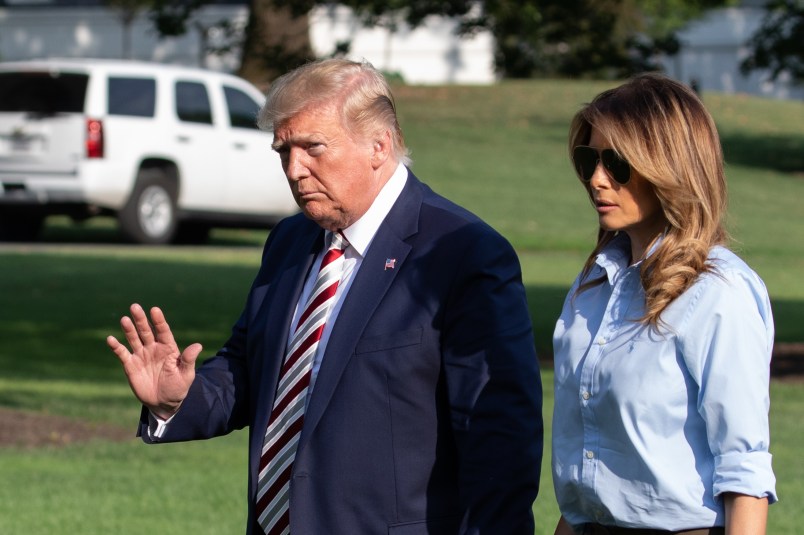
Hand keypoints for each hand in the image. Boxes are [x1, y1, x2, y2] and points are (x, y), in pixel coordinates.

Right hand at [107, 304, 201, 418]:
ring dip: (129, 329)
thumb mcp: (186, 375)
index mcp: (168, 348)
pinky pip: (122, 353)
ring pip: (134, 339)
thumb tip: (198, 346)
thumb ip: (188, 360)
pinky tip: (110, 339)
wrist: (164, 402)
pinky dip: (116, 346)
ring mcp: (141, 355)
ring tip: (124, 319)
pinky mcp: (130, 365)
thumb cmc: (178, 387)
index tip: (155, 310)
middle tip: (135, 307)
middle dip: (141, 319)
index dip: (159, 321)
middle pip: (146, 331)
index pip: (163, 331)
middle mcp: (154, 348)